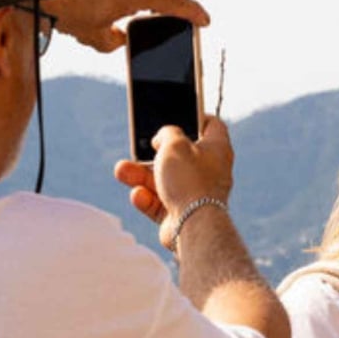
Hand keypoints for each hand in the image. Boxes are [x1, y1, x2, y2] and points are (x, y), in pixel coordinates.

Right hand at [113, 115, 232, 249]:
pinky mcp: (180, 214)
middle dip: (152, 152)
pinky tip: (138, 195)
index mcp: (217, 149)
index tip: (179, 112)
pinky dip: (146, 199)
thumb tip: (162, 138)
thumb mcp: (174, 143)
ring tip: (121, 171)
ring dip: (139, 176)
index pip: (212, 126)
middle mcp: (209, 171)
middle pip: (178, 155)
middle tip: (137, 147)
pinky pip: (158, 203)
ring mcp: (194, 194)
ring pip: (163, 180)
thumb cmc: (189, 180)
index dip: (196, 116)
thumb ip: (166, 133)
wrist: (193, 226)